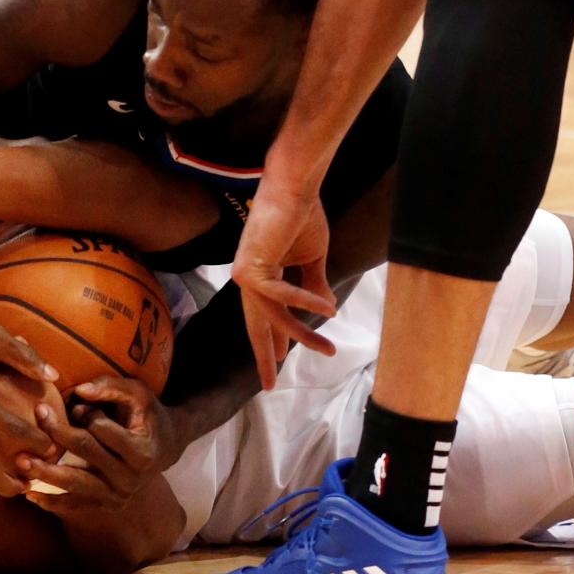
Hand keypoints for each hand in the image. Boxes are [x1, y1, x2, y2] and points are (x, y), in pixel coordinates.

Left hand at [19, 376, 180, 511]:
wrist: (162, 448)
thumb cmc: (146, 414)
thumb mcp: (137, 393)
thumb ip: (110, 388)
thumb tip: (80, 390)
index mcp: (143, 452)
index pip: (105, 430)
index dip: (86, 414)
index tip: (71, 404)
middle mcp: (132, 479)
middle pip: (88, 454)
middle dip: (58, 435)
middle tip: (36, 417)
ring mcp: (119, 496)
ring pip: (77, 484)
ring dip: (47, 474)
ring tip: (21, 462)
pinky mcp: (106, 505)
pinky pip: (75, 506)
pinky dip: (52, 501)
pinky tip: (28, 494)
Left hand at [232, 177, 335, 390]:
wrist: (296, 188)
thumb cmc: (303, 216)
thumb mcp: (312, 259)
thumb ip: (313, 285)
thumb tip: (326, 308)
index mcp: (258, 276)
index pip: (263, 316)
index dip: (272, 339)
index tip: (278, 362)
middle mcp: (247, 278)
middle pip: (256, 325)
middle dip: (264, 356)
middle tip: (270, 385)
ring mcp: (245, 273)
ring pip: (274, 316)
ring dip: (301, 334)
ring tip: (328, 349)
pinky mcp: (250, 267)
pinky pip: (280, 294)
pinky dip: (304, 301)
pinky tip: (326, 310)